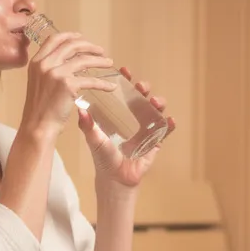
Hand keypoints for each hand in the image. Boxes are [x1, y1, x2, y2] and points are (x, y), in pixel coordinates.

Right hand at [21, 32, 117, 140]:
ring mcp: (56, 73)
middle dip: (89, 46)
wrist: (38, 126)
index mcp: (37, 62)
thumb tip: (69, 61)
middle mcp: (45, 64)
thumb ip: (49, 69)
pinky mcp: (68, 85)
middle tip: (101, 51)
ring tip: (109, 63)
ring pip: (84, 60)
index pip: (54, 39)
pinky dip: (103, 83)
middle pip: (71, 46)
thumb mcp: (39, 82)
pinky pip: (91, 80)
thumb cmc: (40, 109)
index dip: (69, 36)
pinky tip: (111, 86)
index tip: (81, 38)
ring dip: (100, 61)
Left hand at [78, 67, 176, 187]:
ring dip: (158, 103)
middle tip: (140, 86)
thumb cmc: (103, 158)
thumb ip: (88, 126)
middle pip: (142, 98)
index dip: (125, 81)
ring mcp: (147, 130)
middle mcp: (135, 119)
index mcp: (120, 114)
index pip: (123, 93)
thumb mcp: (94, 140)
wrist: (115, 179)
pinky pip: (165, 132)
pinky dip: (169, 125)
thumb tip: (80, 110)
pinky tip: (169, 120)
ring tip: (155, 102)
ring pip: (156, 111)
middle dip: (143, 89)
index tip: (124, 71)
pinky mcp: (155, 142)